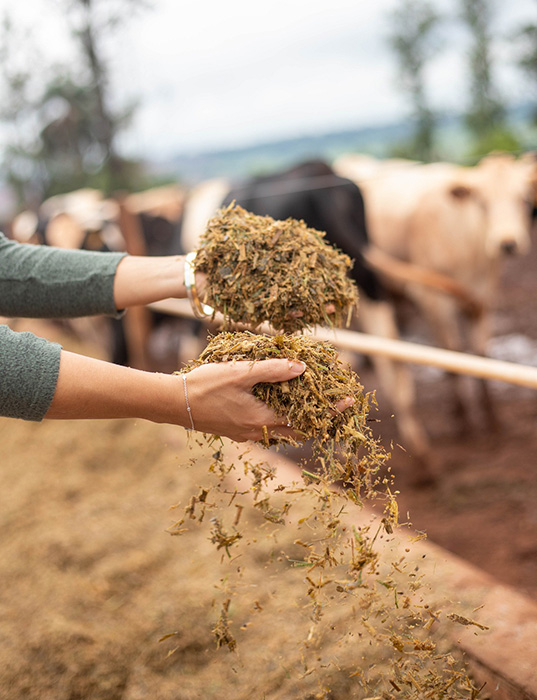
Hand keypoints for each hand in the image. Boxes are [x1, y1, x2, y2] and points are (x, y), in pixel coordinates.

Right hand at [182, 359, 353, 441]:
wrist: (173, 403)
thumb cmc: (205, 385)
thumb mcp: (240, 373)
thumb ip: (271, 370)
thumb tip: (301, 367)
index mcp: (263, 420)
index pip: (308, 420)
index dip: (331, 412)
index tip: (349, 401)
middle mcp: (259, 432)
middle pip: (299, 430)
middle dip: (319, 418)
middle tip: (333, 401)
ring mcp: (247, 434)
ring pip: (284, 430)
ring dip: (301, 418)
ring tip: (311, 399)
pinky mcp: (237, 431)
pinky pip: (269, 428)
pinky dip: (282, 417)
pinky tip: (280, 402)